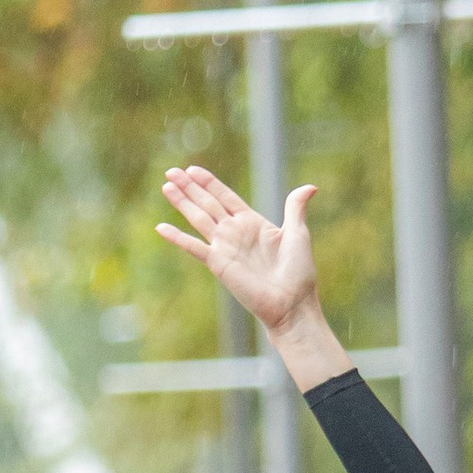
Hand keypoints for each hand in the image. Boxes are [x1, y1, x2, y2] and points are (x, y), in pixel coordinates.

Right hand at [157, 166, 323, 336]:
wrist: (292, 303)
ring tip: (166, 186)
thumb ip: (295, 208)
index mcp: (252, 222)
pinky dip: (178, 237)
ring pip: (198, 219)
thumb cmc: (299, 272)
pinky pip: (194, 247)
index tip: (192, 169)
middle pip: (207, 203)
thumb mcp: (298, 234)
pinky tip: (161, 227)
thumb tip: (310, 187)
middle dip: (189, 187)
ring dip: (182, 203)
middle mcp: (235, 232)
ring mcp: (225, 247)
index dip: (209, 183)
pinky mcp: (218, 263)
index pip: (225, 197)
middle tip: (170, 171)